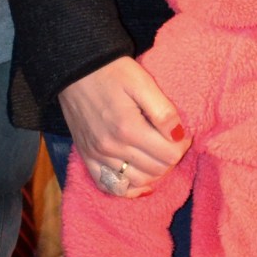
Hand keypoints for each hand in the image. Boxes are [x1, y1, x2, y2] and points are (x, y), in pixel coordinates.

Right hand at [59, 57, 190, 197]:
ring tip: (157, 154)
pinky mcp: (86, 156)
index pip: (169, 155)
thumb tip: (180, 136)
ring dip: (154, 172)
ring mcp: (97, 155)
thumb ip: (163, 111)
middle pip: (156, 170)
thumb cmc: (111, 71)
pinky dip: (127, 188)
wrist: (74, 67)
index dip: (182, 145)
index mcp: (129, 129)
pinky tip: (139, 181)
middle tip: (171, 141)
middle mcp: (112, 147)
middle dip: (171, 157)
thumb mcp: (142, 82)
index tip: (182, 133)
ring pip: (138, 180)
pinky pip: (108, 186)